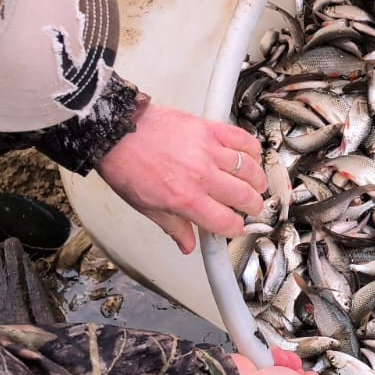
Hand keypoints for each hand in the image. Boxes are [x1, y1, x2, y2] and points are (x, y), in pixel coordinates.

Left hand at [95, 102, 267, 252]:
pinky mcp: (209, 129)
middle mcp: (201, 176)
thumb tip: (188, 246)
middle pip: (244, 197)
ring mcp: (208, 151)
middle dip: (253, 207)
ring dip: (257, 181)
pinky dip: (252, 150)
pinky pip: (242, 139)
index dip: (235, 229)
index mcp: (185, 200)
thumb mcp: (146, 207)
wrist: (117, 131)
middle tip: (251, 207)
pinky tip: (252, 157)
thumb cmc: (126, 166)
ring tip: (256, 185)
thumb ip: (173, 227)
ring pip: (249, 170)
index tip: (235, 227)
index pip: (226, 222)